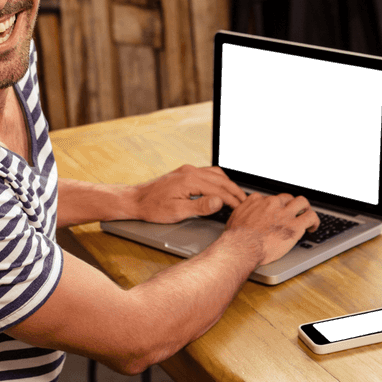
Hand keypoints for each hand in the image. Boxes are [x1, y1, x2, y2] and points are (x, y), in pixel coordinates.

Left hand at [132, 164, 247, 223]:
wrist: (136, 199)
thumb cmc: (153, 208)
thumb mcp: (177, 212)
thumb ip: (200, 206)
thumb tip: (219, 201)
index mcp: (190, 180)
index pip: (219, 189)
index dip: (232, 200)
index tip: (241, 209)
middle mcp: (190, 171)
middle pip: (220, 179)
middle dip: (234, 191)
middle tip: (245, 203)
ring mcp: (187, 170)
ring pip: (215, 173)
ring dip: (227, 184)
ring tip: (236, 196)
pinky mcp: (184, 172)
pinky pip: (207, 173)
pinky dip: (218, 180)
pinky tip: (221, 187)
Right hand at [224, 192, 319, 266]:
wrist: (242, 247)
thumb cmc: (236, 237)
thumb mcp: (235, 217)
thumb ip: (244, 211)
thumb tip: (245, 214)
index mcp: (258, 200)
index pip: (271, 198)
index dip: (276, 207)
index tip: (277, 214)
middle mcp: (272, 203)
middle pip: (287, 198)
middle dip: (291, 206)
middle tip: (293, 215)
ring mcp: (285, 213)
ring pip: (302, 202)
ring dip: (306, 208)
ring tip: (307, 217)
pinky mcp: (295, 226)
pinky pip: (311, 217)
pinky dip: (314, 221)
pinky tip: (313, 228)